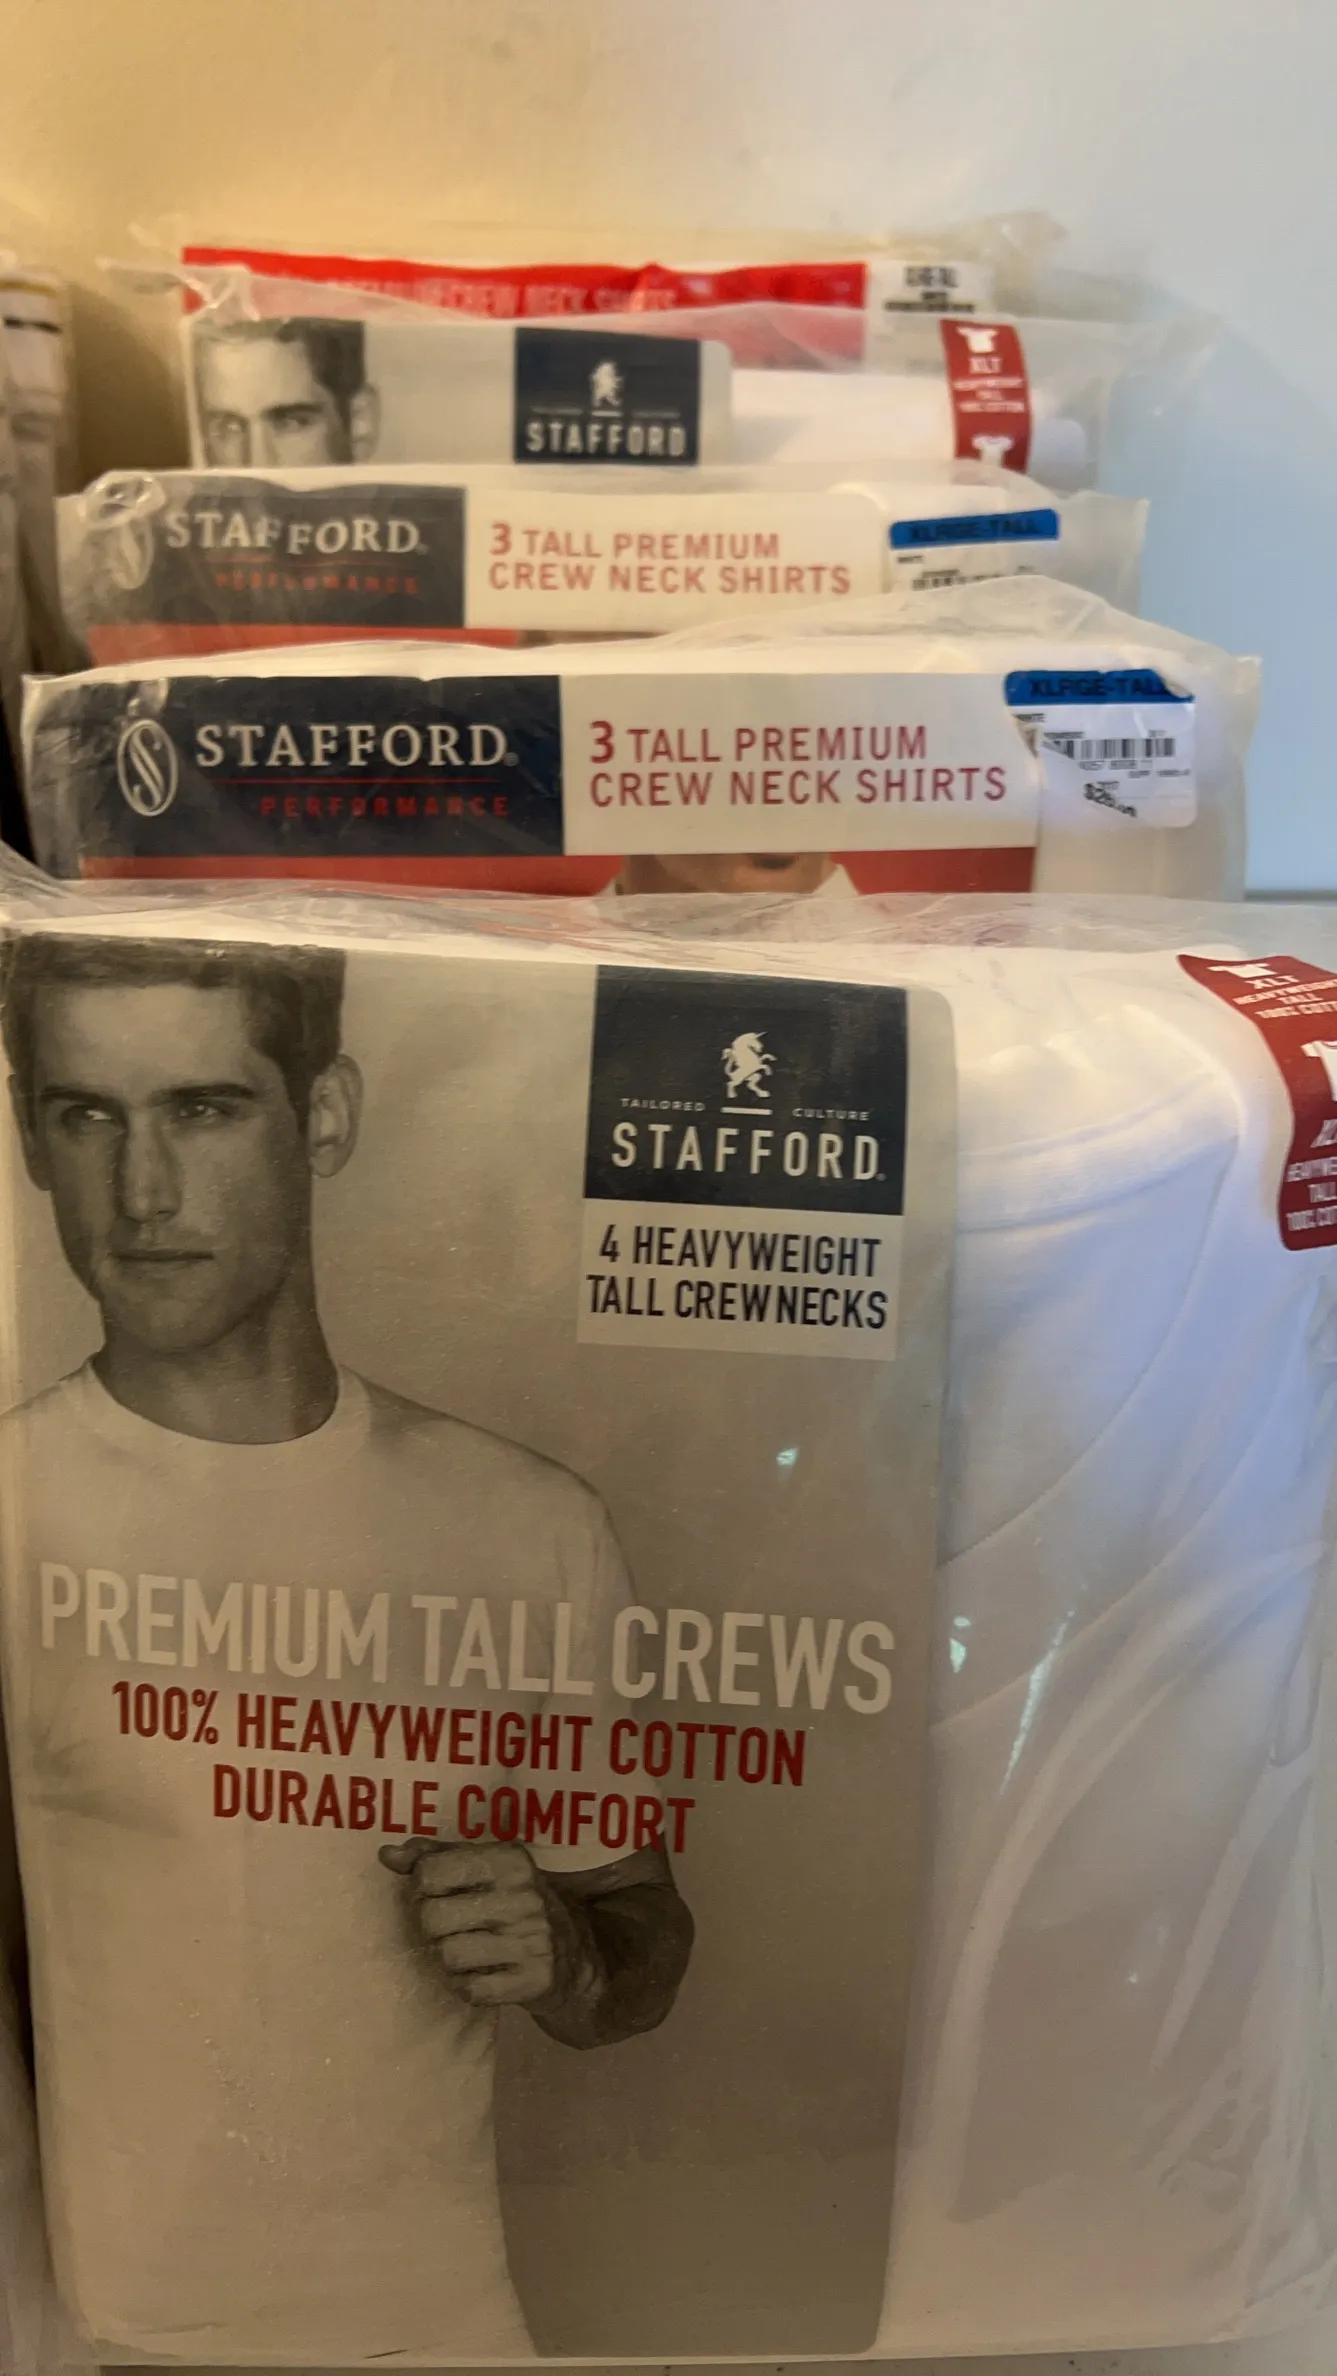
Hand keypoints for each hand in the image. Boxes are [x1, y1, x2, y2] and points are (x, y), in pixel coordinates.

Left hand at [378, 1836, 600, 2011]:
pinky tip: (481, 1972)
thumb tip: (386, 1854)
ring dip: (447, 1957)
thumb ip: (435, 1857)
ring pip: (447, 1956)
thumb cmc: (515, 1902)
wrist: (574, 1956)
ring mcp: (532, 1940)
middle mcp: (523, 1896)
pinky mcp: (534, 1980)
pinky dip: (465, 1984)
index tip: (436, 1892)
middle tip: (449, 1926)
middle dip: (431, 1925)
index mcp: (509, 1860)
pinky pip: (469, 1989)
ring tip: (466, 1948)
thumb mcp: (484, 1868)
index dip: (421, 1886)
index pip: (430, 1872)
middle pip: (431, 1917)